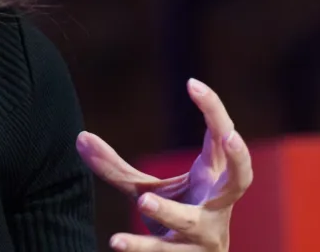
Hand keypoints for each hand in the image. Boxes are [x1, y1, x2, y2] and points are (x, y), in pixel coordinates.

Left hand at [76, 79, 252, 251]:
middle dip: (239, 159)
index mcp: (213, 177)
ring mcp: (207, 234)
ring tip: (142, 203)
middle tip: (228, 136)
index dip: (214, 110)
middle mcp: (218, 204)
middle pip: (240, 181)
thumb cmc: (176, 218)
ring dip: (170, 212)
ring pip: (193, 222)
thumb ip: (115, 167)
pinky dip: (140, 248)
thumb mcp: (147, 189)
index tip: (192, 83)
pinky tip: (116, 242)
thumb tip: (80, 138)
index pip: (221, 138)